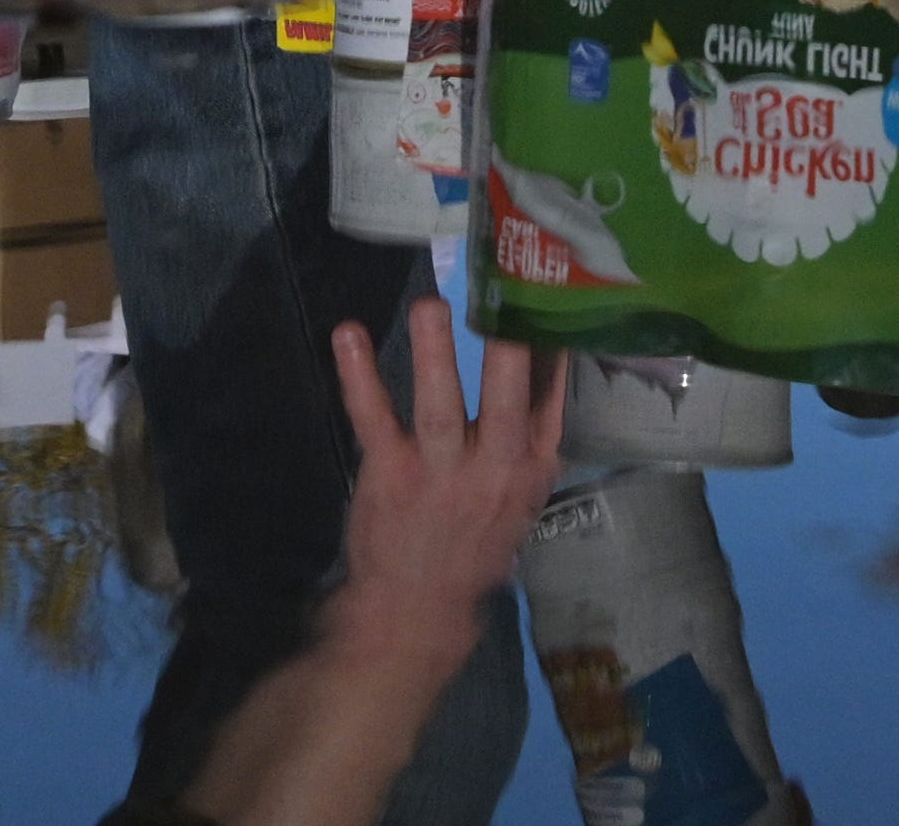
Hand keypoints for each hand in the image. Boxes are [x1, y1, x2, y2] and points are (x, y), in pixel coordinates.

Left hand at [323, 310, 567, 617]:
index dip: (550, 343)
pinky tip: (348, 335)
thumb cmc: (475, 539)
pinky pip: (374, 419)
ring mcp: (440, 471)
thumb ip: (533, 428)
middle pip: (506, 398)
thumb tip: (544, 349)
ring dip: (434, 355)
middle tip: (505, 290)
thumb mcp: (523, 493)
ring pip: (439, 406)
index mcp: (532, 466)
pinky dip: (359, 377)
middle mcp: (494, 466)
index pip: (550, 397)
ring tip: (429, 305)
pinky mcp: (391, 474)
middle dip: (507, 347)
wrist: (419, 609)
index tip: (547, 288)